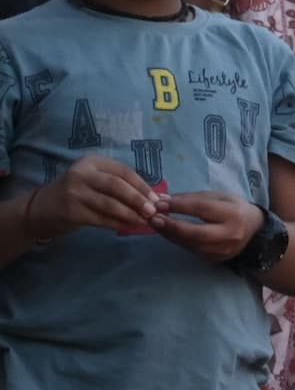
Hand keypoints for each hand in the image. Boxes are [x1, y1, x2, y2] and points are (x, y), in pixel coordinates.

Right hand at [33, 152, 159, 238]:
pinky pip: (101, 219)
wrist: (42, 208)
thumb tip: (157, 198)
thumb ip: (122, 186)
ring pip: (110, 204)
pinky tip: (128, 226)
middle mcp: (81, 174)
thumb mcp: (96, 182)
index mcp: (91, 162)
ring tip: (144, 221)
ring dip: (131, 214)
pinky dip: (118, 223)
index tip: (157, 199)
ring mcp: (74, 192)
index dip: (143, 186)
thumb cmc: (78, 194)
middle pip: (118, 186)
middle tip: (153, 212)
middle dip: (139, 200)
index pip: (124, 172)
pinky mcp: (71, 211)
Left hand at [153, 188, 263, 266]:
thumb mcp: (218, 197)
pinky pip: (192, 249)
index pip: (201, 209)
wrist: (255, 230)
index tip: (158, 203)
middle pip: (195, 233)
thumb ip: (192, 199)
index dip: (178, 206)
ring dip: (170, 234)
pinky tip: (167, 232)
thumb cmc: (234, 208)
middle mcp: (230, 234)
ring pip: (191, 244)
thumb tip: (163, 200)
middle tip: (152, 218)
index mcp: (233, 214)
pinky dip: (177, 240)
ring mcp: (223, 249)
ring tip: (155, 224)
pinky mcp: (216, 258)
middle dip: (171, 226)